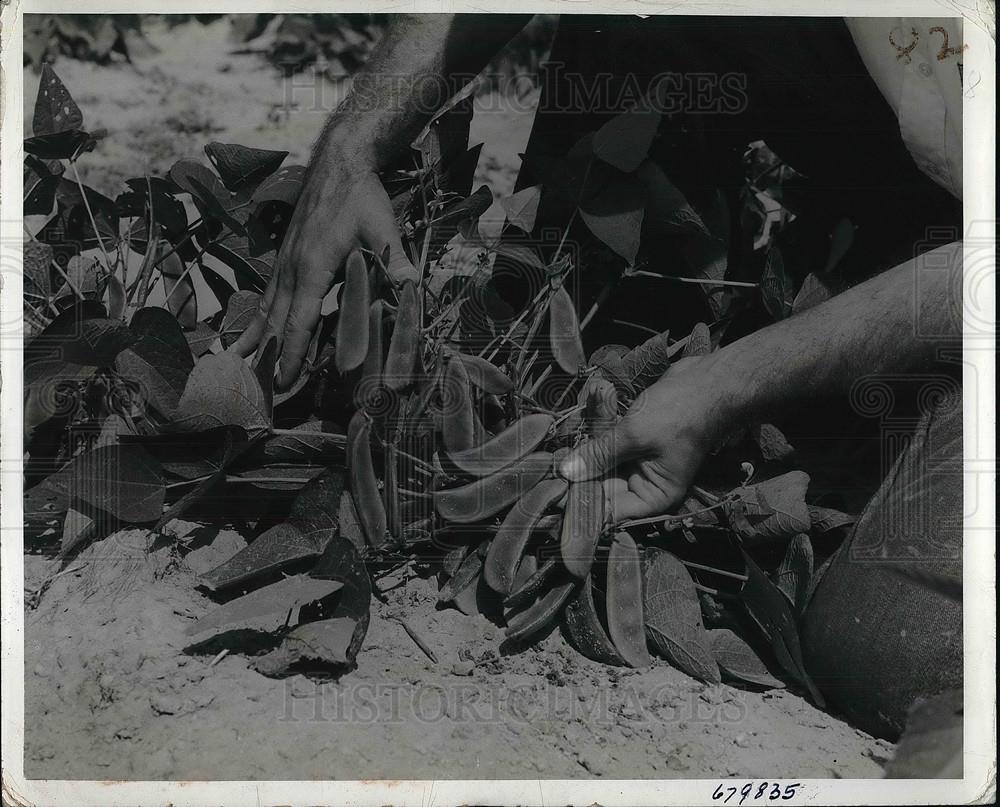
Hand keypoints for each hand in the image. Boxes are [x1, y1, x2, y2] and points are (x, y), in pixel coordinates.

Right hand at [231, 153, 416, 387]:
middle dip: (266, 356)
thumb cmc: (361, 196)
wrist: (339, 162)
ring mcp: (285, 262)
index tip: (284, 381)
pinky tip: (253, 332)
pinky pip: (269, 295)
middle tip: (256, 389)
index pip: (298, 321)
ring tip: (237, 365)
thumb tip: (412, 287)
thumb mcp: (382, 227)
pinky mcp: (286, 256)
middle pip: (275, 322)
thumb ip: (393, 259)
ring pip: (266, 309)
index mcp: (312, 268)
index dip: (291, 354)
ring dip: (254, 339)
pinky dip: (260, 317)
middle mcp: (291, 269)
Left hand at [558, 356, 734, 521]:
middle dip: (582, 460)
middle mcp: (645, 484)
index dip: (581, 500)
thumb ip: (598, 456)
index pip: (608, 509)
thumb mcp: (633, 436)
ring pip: (601, 456)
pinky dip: (603, 418)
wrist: (711, 382)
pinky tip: (602, 394)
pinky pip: (609, 436)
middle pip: (600, 483)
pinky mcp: (634, 438)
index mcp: (652, 496)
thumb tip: (566, 473)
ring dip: (594, 430)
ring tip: (598, 403)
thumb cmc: (679, 414)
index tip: (553, 487)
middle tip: (558, 448)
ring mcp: (639, 460)